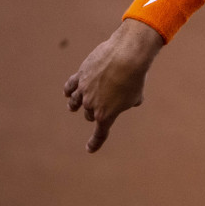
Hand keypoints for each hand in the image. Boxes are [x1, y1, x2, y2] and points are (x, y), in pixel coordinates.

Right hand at [63, 19, 163, 151]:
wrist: (126, 56)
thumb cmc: (135, 78)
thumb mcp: (137, 96)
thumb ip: (129, 102)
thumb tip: (126, 101)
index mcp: (106, 114)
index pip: (100, 133)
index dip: (95, 143)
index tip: (90, 149)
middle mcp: (91, 104)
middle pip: (90, 114)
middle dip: (94, 113)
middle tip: (101, 109)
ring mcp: (84, 89)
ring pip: (75, 102)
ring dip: (74, 105)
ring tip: (72, 107)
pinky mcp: (81, 74)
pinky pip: (70, 86)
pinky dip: (69, 90)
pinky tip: (68, 92)